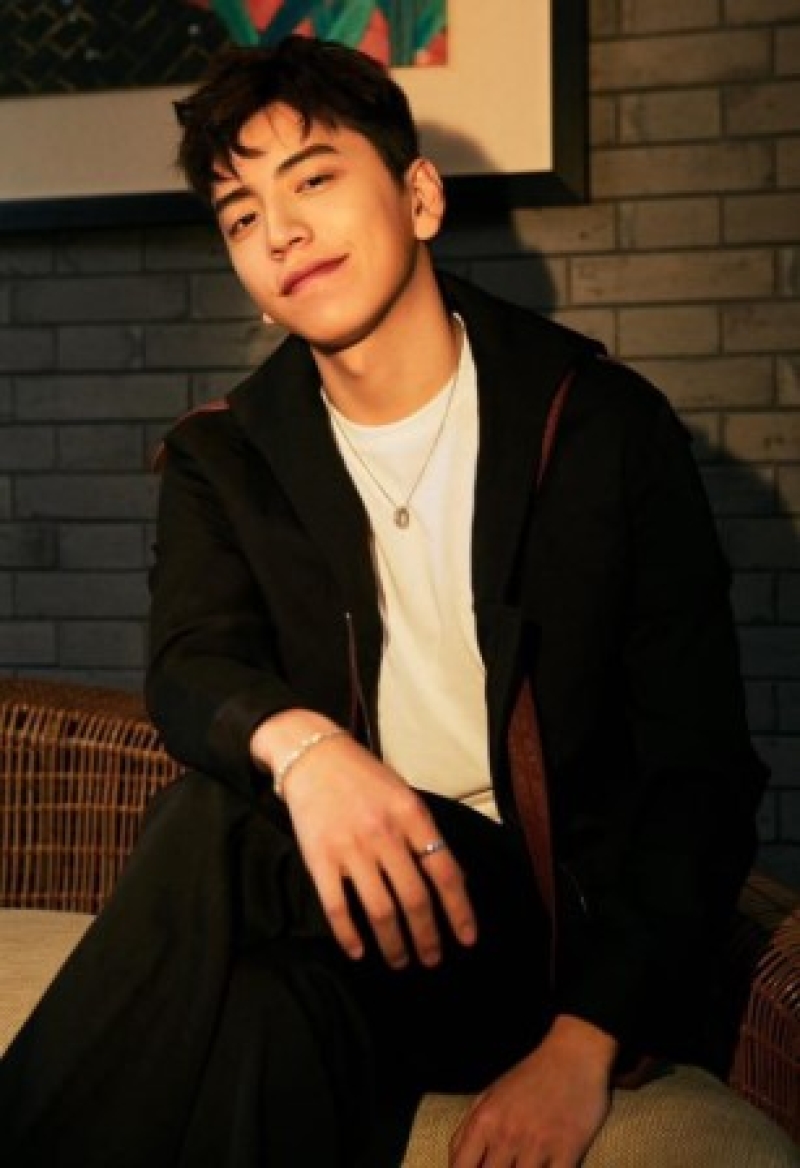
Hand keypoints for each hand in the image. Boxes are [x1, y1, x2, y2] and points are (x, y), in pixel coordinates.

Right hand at [251, 711, 477, 968]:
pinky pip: (337, 907)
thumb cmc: (364, 777)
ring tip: (399, 961)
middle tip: (431, 959)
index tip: (467, 939)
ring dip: (393, 944)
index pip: (445, 872)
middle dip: (427, 937)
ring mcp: (351, 848)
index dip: (459, 911)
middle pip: (414, 899)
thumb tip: (454, 880)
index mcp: (412, 816)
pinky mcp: (319, 859)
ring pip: (380, 911)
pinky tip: (358, 951)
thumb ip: (425, 834)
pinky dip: (349, 935)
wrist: (312, 755)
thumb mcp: (404, 796)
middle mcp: (385, 834)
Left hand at [450, 1016, 615, 1167]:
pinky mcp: (568, 1151)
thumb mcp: (490, 1095)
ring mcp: (538, 1145)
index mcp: (485, 1121)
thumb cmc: (529, 1076)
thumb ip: (468, 1129)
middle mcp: (507, 1135)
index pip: (460, 1167)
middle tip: (505, 1166)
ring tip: (525, 1165)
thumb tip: (454, 1163)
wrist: (574, 1054)